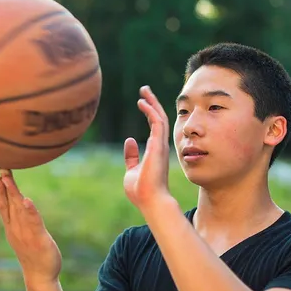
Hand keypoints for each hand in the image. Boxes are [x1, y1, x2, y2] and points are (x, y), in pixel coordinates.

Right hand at [0, 170, 61, 282]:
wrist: (40, 277)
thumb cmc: (33, 255)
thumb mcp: (24, 236)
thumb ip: (22, 222)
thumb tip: (22, 207)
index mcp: (12, 228)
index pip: (3, 206)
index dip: (0, 191)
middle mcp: (16, 229)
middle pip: (8, 204)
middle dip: (4, 186)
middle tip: (0, 170)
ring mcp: (26, 234)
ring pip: (17, 209)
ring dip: (13, 193)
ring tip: (7, 178)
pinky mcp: (38, 238)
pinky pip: (33, 222)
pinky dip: (29, 210)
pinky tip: (26, 200)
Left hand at [123, 85, 170, 209]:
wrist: (149, 201)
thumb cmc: (141, 190)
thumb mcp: (131, 170)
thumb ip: (131, 156)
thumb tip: (129, 140)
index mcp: (155, 151)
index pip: (155, 127)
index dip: (149, 112)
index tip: (142, 102)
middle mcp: (160, 146)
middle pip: (159, 118)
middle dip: (153, 103)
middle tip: (145, 90)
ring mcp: (161, 145)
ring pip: (160, 117)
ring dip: (152, 103)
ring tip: (144, 90)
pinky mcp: (158, 145)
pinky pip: (158, 123)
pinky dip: (151, 111)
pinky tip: (143, 102)